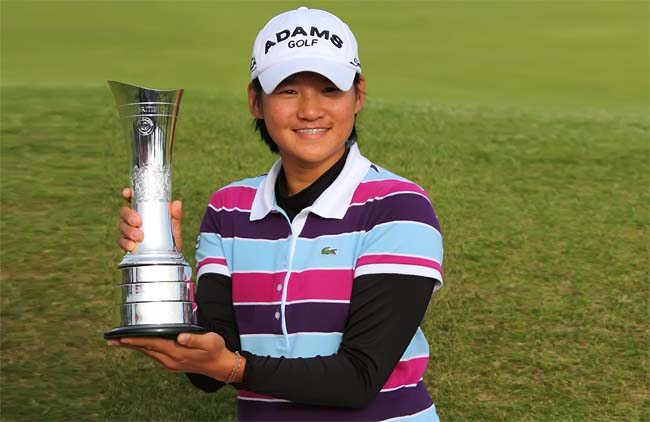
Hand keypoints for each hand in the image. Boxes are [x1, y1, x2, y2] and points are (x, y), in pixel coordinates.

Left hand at [106, 333, 243, 382]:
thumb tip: (180, 336)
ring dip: (134, 347)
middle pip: (146, 349)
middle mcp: (171, 359)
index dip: (137, 339)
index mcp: (178, 352)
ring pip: (148, 353)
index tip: (122, 337)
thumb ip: (194, 339)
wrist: (220, 366)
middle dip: (128, 344)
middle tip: (111, 340)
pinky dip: (144, 349)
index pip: (153, 343)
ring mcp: (170, 363)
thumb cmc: (216, 350)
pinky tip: (140, 345)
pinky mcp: (172, 363)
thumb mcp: (210, 341)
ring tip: (119, 342)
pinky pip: (154, 355)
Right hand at [118, 187, 183, 252]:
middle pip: (124, 212)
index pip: (133, 200)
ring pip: (122, 226)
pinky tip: (132, 246)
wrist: (170, 259)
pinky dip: (125, 243)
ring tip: (139, 237)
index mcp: (145, 212)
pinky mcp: (128, 244)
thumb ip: (176, 216)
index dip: (128, 194)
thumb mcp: (175, 227)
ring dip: (129, 231)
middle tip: (138, 222)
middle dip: (128, 215)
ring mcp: (130, 232)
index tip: (127, 193)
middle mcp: (135, 220)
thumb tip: (177, 203)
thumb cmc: (171, 239)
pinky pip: (122, 242)